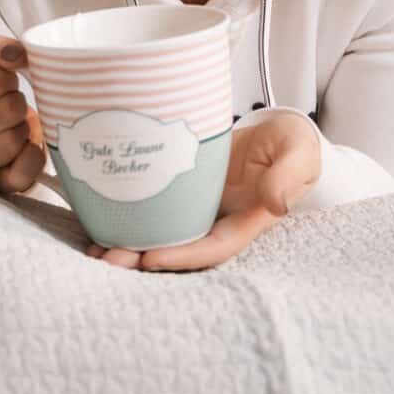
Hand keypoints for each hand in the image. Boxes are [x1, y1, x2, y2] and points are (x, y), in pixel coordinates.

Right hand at [0, 32, 44, 193]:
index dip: (4, 75)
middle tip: (4, 105)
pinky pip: (30, 164)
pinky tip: (19, 149)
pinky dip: (34, 152)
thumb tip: (19, 55)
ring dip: (22, 127)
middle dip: (14, 100)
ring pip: (18, 137)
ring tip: (7, 126)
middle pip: (9, 108)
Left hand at [88, 110, 321, 271]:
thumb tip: (277, 204)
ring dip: (130, 245)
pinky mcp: (179, 193)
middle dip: (145, 258)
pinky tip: (97, 223)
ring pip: (162, 234)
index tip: (151, 259)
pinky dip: (127, 220)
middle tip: (108, 260)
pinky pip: (153, 212)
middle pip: (180, 248)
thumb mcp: (298, 152)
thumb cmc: (289, 143)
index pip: (214, 246)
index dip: (183, 255)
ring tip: (95, 251)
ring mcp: (196, 209)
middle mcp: (218, 220)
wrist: (274, 133)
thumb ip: (289, 173)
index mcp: (247, 219)